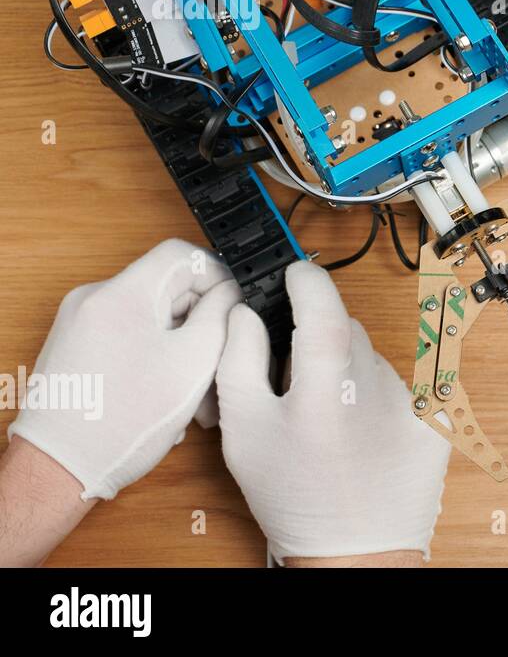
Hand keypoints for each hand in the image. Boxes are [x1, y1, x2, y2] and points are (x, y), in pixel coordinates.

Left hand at [6, 239, 241, 501]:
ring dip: (183, 350)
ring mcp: (81, 324)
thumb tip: (231, 293)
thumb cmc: (119, 423)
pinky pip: (131, 338)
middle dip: (203, 326)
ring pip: (152, 320)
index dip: (219, 275)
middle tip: (221, 365)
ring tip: (197, 396)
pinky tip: (168, 399)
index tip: (235, 305)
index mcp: (121, 294)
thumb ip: (221, 315)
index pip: (183, 255)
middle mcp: (94, 300)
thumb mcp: (194, 362)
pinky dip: (156, 360)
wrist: (57, 468)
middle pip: (168, 291)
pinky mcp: (77, 347)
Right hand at [217, 261, 450, 565]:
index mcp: (328, 378)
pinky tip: (358, 433)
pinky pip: (399, 386)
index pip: (321, 297)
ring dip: (347, 371)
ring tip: (326, 418)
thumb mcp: (244, 429)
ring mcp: (412, 398)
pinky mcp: (435, 417)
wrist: (356, 551)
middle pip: (344, 329)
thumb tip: (247, 312)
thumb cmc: (295, 496)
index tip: (292, 275)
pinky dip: (375, 397)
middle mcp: (378, 380)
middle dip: (316, 338)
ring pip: (370, 359)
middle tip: (292, 378)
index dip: (303, 278)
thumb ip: (239, 358)